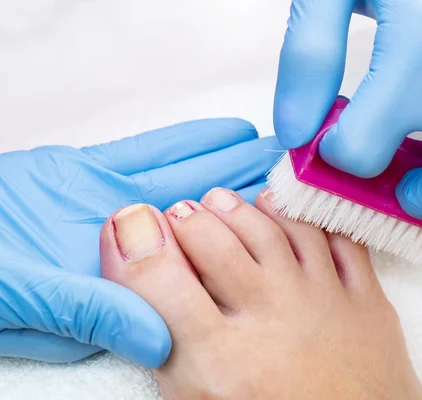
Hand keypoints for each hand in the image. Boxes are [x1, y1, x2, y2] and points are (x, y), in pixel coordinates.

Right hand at [0, 119, 281, 366]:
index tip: (282, 257)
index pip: (196, 279)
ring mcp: (117, 202)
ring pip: (196, 188)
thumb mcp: (37, 300)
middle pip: (211, 232)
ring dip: (242, 177)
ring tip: (288, 170)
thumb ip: (96, 313)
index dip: (241, 266)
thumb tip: (158, 336)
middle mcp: (134, 247)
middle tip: (303, 206)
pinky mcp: (96, 169)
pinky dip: (198, 143)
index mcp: (124, 288)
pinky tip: (238, 136)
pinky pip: (157, 154)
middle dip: (256, 218)